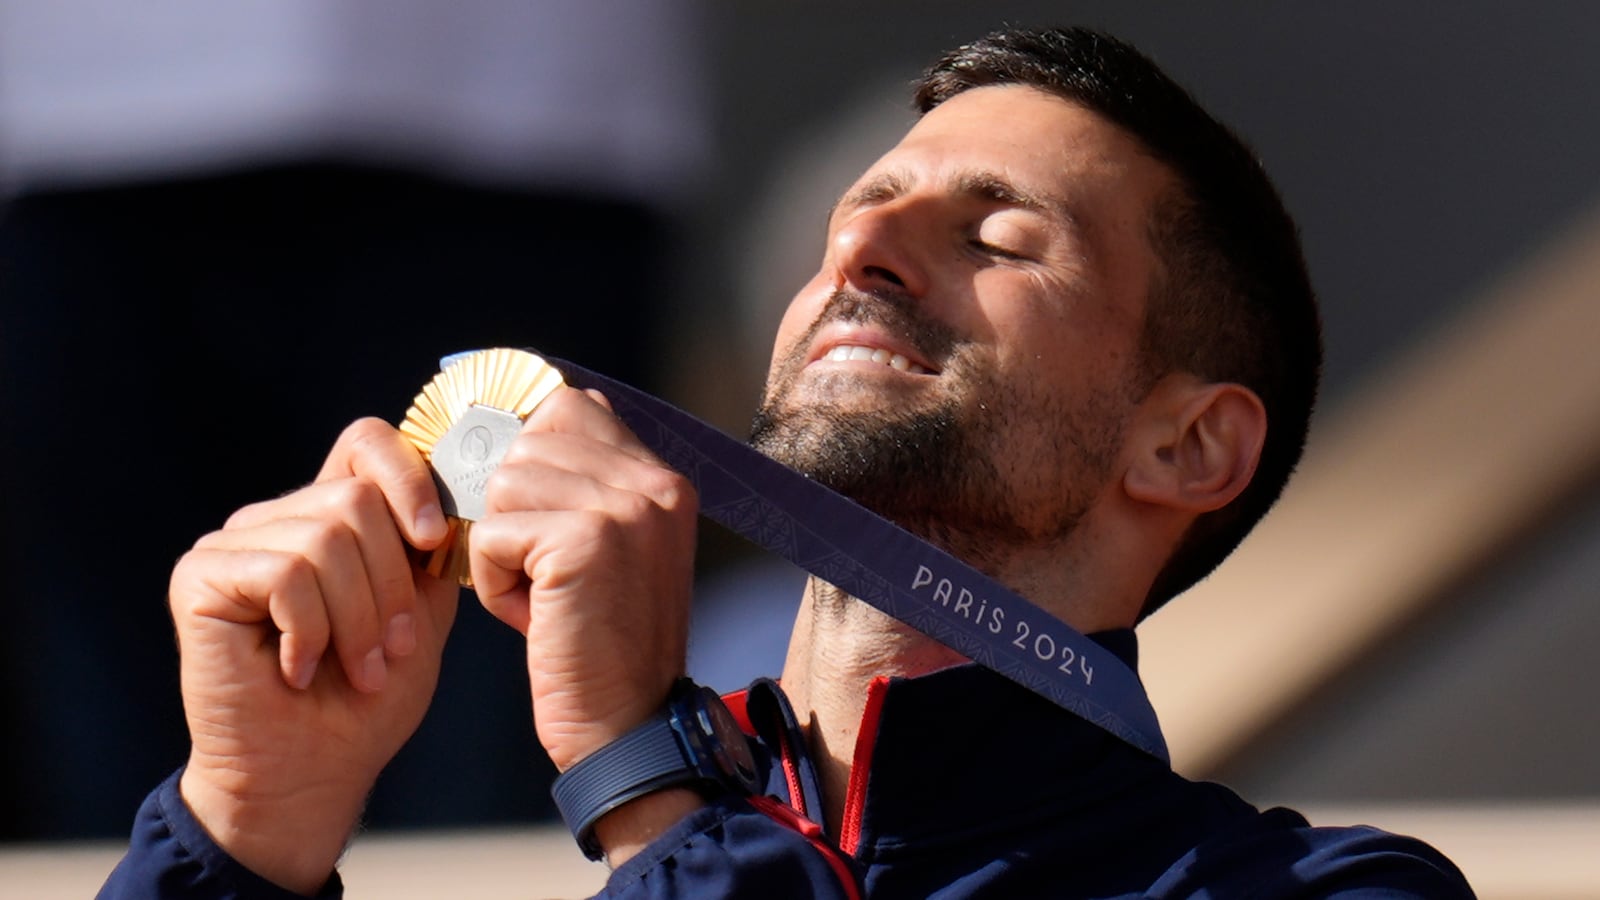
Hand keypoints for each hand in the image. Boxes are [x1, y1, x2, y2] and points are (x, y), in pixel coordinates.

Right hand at [169, 418, 458, 893]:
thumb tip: (452, 498)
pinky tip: (298, 668)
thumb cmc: (367, 700)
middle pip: (357, 500)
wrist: (312, 773)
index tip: (433, 540)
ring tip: (354, 668)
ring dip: (356, 619)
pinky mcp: (200, 577)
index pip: (368, 443)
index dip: (409, 477)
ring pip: (325, 539)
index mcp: (331, 516)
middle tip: (389, 651)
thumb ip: (430, 550)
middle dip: (390, 586)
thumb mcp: (421, 613)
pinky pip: (285, 573)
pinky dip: (310, 630)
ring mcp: (233, 543)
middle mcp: (278, 518)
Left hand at [471, 388, 697, 772]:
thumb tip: (520, 423)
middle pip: (527, 442)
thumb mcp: (612, 550)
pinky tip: (532, 616)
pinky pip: (492, 531)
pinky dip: (494, 581)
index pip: (571, 406)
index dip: (529, 451)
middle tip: (539, 569)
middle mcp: (655, 483)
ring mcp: (626, 508)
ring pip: (503, 483)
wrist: (628, 725)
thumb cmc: (602, 645)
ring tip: (539, 594)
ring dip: (500, 545)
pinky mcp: (587, 540)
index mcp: (665, 480)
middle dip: (511, 507)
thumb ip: (586, 487)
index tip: (529, 510)